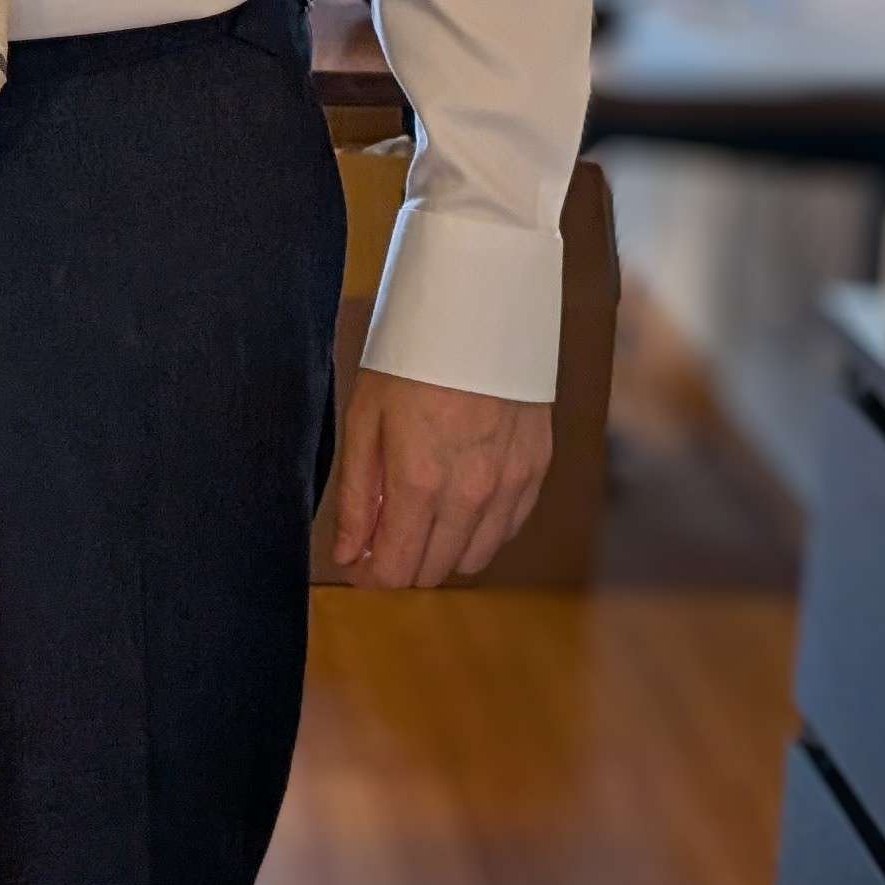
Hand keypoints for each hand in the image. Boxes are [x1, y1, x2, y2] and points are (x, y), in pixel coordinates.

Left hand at [325, 372, 552, 589]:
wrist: (479, 310)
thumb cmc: (412, 358)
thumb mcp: (365, 420)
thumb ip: (356, 495)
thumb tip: (348, 554)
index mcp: (419, 483)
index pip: (395, 569)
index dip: (370, 574)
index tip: (357, 561)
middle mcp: (470, 494)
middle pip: (433, 571)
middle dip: (401, 562)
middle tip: (382, 533)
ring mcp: (510, 484)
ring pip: (474, 558)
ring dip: (441, 550)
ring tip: (420, 515)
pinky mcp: (535, 470)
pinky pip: (507, 529)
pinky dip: (480, 529)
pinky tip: (458, 501)